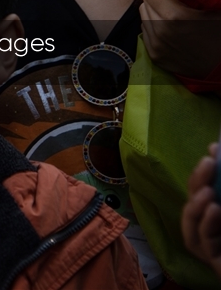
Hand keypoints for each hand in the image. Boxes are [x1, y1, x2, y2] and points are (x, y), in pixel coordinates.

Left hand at [139, 0, 220, 77]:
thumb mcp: (215, 10)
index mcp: (174, 16)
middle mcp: (159, 30)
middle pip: (144, 3)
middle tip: (170, 0)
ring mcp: (155, 46)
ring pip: (143, 19)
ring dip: (153, 14)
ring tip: (170, 16)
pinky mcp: (155, 58)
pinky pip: (146, 34)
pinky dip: (154, 29)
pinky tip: (169, 31)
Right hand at [183, 143, 220, 277]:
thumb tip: (217, 147)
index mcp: (217, 214)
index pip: (204, 188)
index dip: (205, 170)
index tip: (213, 149)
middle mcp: (210, 228)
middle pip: (194, 202)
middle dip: (198, 181)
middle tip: (208, 162)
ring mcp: (210, 246)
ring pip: (190, 223)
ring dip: (195, 205)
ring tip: (207, 190)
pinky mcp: (215, 261)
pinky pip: (202, 243)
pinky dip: (205, 225)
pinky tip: (214, 209)